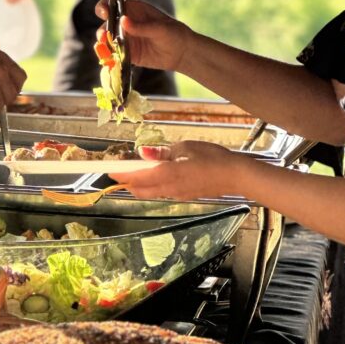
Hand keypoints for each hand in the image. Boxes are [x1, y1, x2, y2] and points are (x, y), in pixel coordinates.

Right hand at [94, 0, 191, 72]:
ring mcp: (126, 38)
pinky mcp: (127, 53)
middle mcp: (126, 23)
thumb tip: (123, 20)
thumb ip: (141, 26)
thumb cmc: (174, 33)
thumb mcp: (160, 28)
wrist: (182, 53)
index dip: (104, 6)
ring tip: (107, 49)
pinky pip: (114, 54)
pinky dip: (110, 57)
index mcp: (133, 10)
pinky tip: (111, 60)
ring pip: (108, 40)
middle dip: (103, 29)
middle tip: (104, 36)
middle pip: (106, 23)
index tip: (104, 13)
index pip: (112, 3)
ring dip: (104, 44)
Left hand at [114, 141, 247, 200]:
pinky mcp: (183, 195)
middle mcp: (168, 189)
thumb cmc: (212, 157)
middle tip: (118, 169)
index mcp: (166, 175)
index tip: (108, 168)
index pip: (136, 176)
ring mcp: (176, 194)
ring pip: (149, 192)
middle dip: (126, 181)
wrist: (236, 176)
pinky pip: (161, 192)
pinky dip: (150, 185)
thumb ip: (162, 153)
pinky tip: (152, 175)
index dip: (120, 173)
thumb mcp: (185, 148)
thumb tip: (143, 153)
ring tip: (132, 171)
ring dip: (137, 184)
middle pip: (139, 189)